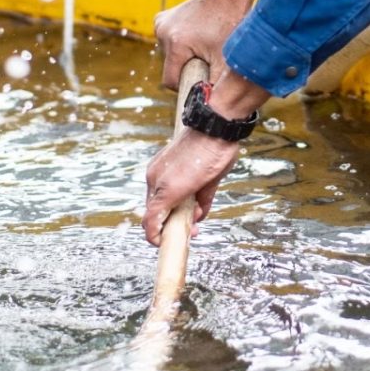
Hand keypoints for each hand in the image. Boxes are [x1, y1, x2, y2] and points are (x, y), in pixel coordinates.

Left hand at [141, 72, 267, 244]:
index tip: (184, 223)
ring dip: (170, 229)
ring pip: (156, 215)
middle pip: (157, 209)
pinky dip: (156, 233)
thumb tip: (199, 213)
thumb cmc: (216, 147)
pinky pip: (154, 219)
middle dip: (171, 225)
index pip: (160, 199)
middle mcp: (156, 177)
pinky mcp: (166, 191)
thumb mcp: (208, 177)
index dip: (169, 215)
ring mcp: (158, 183)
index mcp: (164, 171)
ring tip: (190, 233)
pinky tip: (163, 241)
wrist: (216, 129)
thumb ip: (201, 196)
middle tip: (189, 233)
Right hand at [154, 0, 268, 89]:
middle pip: (172, 68)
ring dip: (187, 56)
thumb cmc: (232, 23)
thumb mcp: (227, 60)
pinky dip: (183, 44)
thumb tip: (215, 112)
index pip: (171, 81)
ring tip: (206, 43)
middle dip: (189, 68)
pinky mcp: (163, 19)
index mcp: (175, 44)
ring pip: (171, 56)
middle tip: (209, 57)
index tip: (203, 76)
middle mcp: (162, 32)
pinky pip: (170, 43)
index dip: (188, 83)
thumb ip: (218, 86)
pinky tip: (198, 35)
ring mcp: (160, 23)